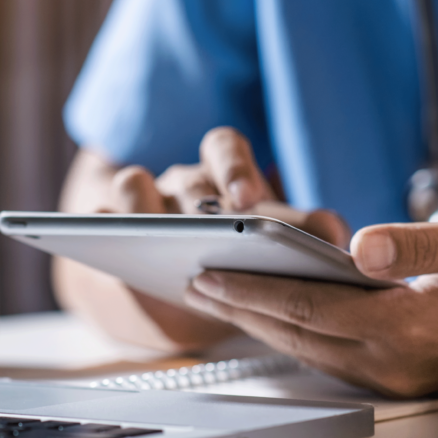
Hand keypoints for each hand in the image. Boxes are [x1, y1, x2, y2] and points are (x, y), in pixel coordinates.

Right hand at [109, 126, 349, 246]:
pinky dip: (103, 224)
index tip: (248, 200)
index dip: (235, 169)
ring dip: (145, 204)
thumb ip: (302, 234)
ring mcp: (143, 205)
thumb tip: (337, 236)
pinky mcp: (112, 231)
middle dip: (199, 198)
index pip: (225, 147)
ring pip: (133, 182)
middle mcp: (183, 184)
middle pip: (188, 175)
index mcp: (224, 176)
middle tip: (219, 223)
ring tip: (163, 234)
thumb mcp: (271, 245)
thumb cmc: (238, 259)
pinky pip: (100, 218)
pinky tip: (113, 240)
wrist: (183, 290)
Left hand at [185, 210, 437, 396]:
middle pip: (297, 334)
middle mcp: (397, 359)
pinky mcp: (398, 374)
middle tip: (195, 286)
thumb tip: (360, 246)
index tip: (212, 272)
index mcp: (412, 324)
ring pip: (308, 349)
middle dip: (241, 309)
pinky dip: (291, 334)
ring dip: (260, 323)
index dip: (256, 289)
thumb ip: (418, 243)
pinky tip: (272, 315)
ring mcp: (396, 373)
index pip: (312, 307)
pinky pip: (330, 357)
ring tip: (220, 299)